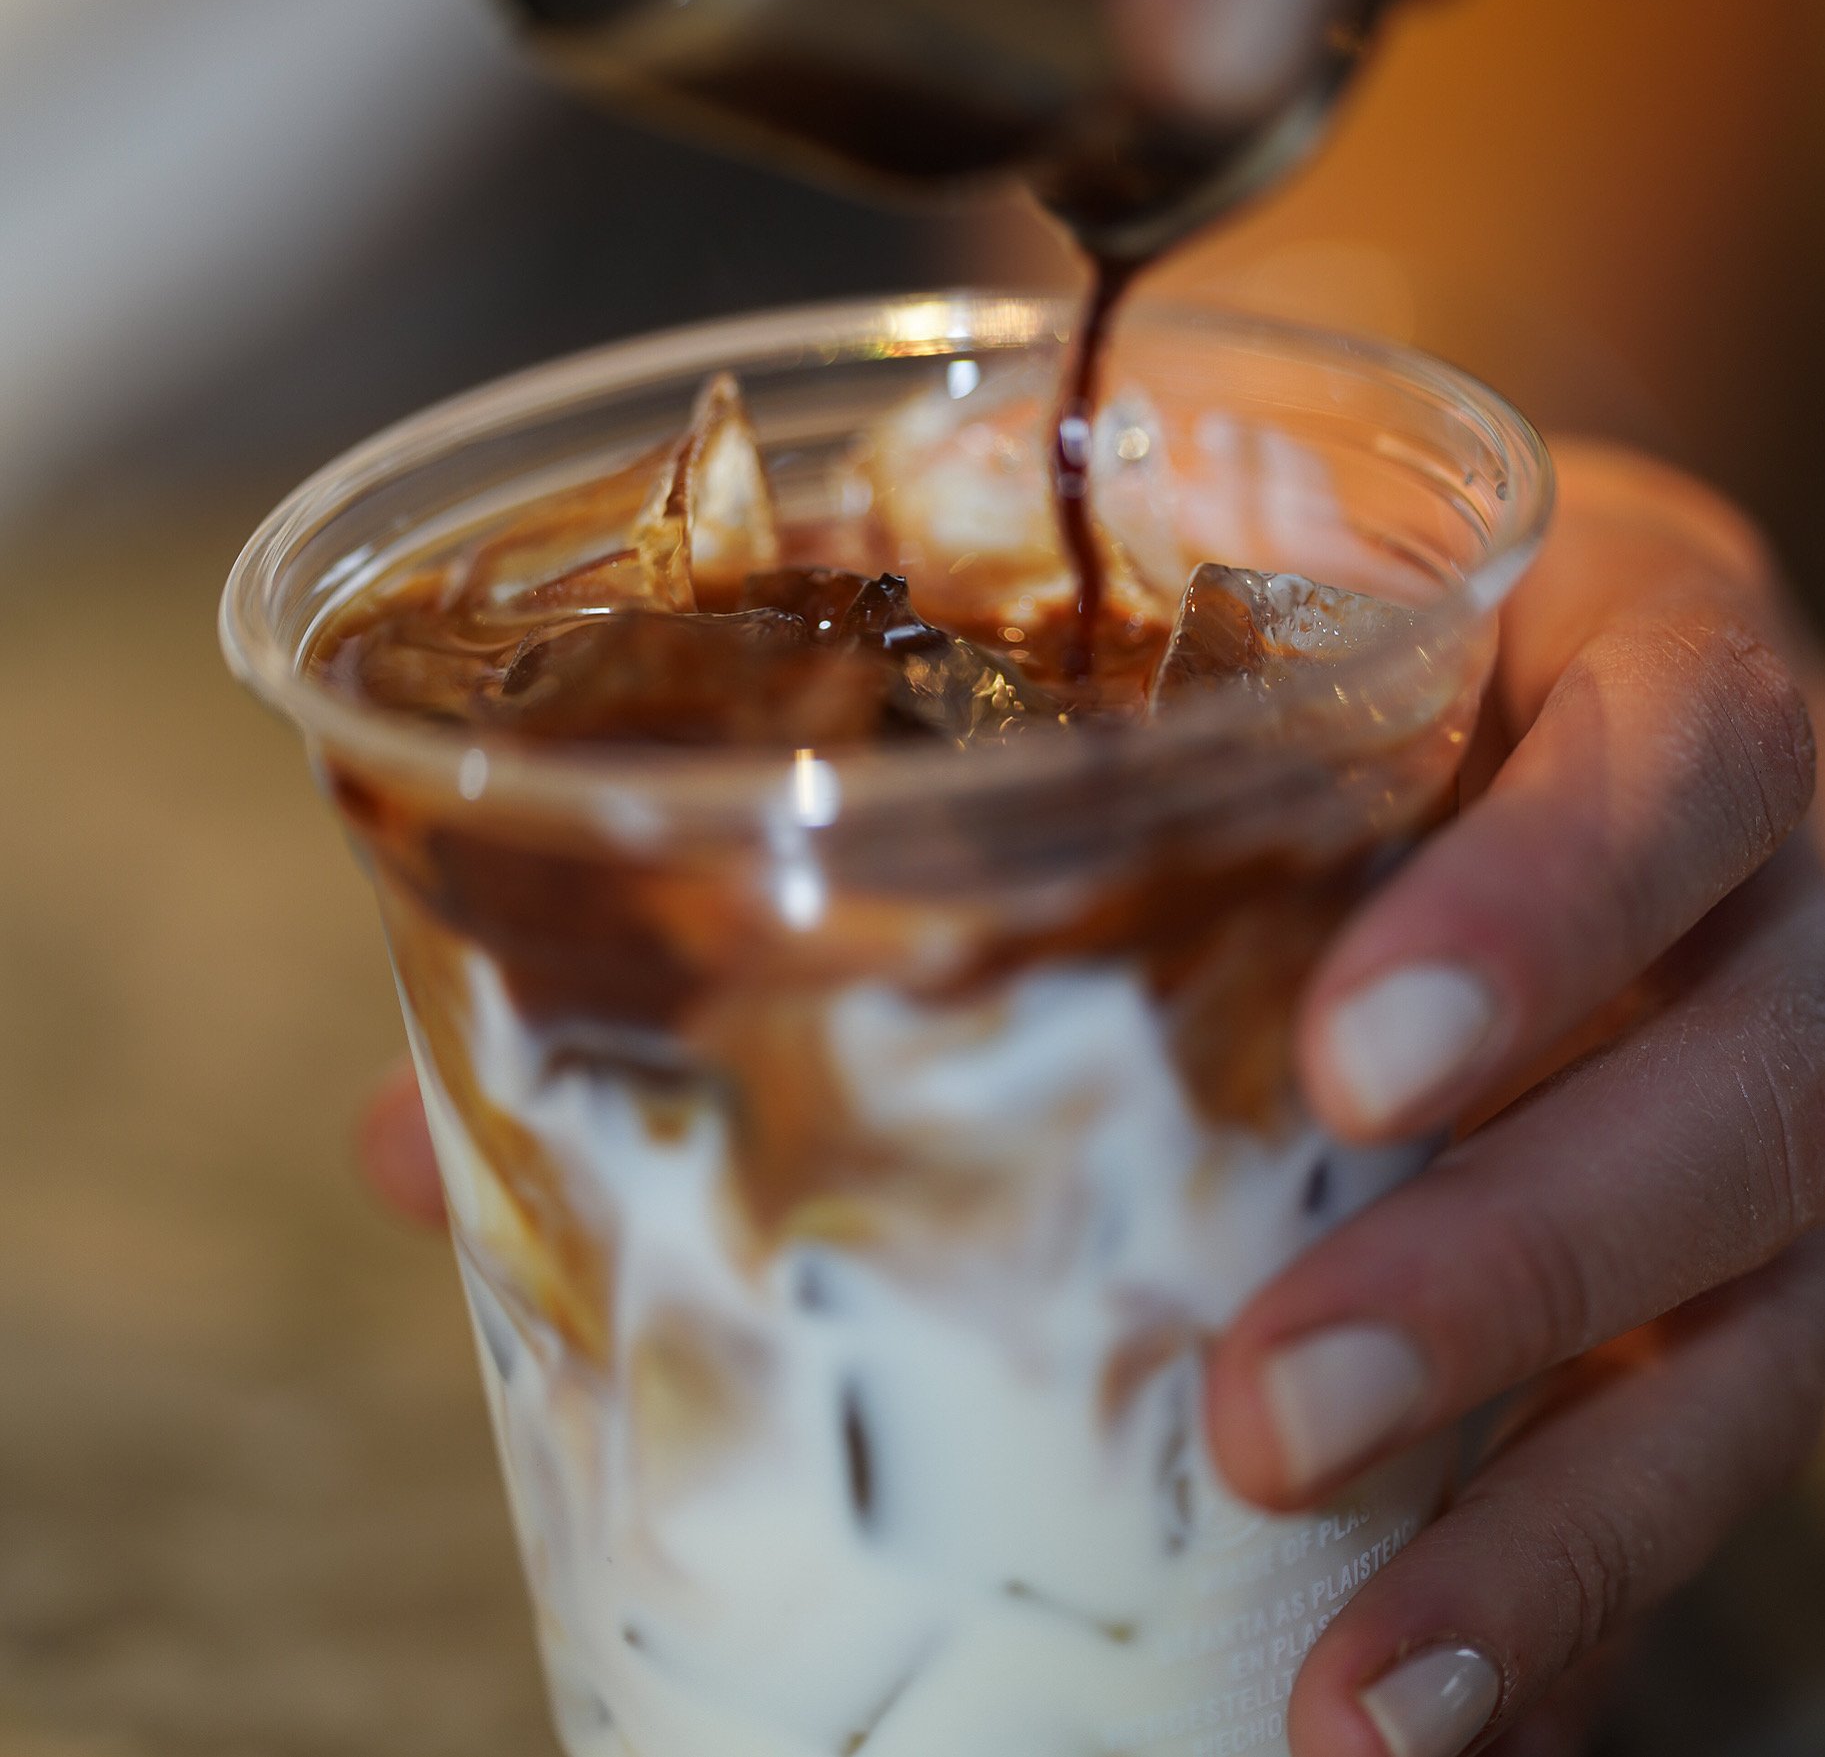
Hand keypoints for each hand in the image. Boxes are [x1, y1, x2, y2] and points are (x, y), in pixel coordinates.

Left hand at [358, 444, 1824, 1751]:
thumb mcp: (1145, 609)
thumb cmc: (1304, 589)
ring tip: (1341, 1684)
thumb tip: (426, 1124)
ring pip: (1765, 1306)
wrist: (1502, 584)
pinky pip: (1719, 1424)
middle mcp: (1762, 882)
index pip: (1679, 764)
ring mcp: (1763, 1071)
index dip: (1553, 908)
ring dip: (1571, 1512)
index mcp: (1639, 659)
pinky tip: (1429, 1722)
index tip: (1349, 1068)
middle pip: (1754, 1086)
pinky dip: (1583, 1591)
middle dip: (1528, 1261)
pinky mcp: (1738, 1242)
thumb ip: (867, 788)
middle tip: (1270, 1407)